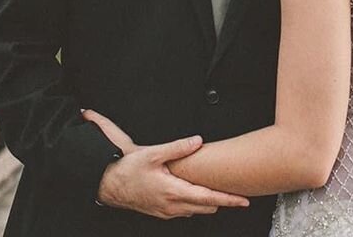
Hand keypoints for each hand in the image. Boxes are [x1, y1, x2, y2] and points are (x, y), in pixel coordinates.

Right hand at [82, 109, 249, 218]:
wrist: (109, 184)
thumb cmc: (128, 169)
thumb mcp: (154, 153)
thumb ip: (178, 148)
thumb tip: (198, 141)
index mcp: (174, 191)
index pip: (208, 198)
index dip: (228, 199)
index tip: (243, 200)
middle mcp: (172, 205)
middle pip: (206, 207)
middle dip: (222, 200)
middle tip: (237, 191)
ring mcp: (167, 211)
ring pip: (195, 210)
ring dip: (208, 201)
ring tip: (220, 190)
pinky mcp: (161, 211)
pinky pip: (184, 210)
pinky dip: (195, 202)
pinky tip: (196, 191)